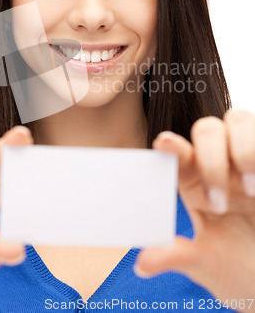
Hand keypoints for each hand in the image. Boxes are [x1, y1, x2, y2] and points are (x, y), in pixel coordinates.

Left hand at [134, 109, 254, 310]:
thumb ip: (175, 257)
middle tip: (219, 205)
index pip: (179, 156)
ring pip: (236, 119)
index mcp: (195, 182)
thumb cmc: (237, 266)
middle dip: (211, 160)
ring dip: (242, 149)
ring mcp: (247, 159)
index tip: (164, 143)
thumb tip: (140, 265)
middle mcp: (219, 163)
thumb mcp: (205, 263)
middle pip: (206, 130)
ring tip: (252, 190)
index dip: (172, 147)